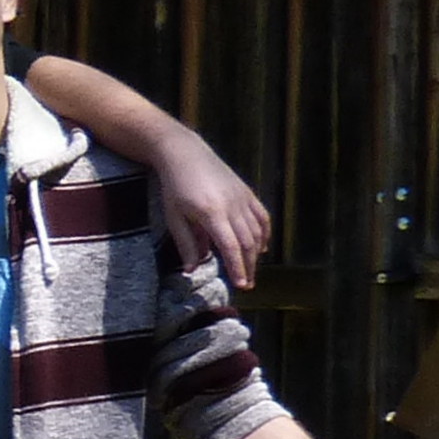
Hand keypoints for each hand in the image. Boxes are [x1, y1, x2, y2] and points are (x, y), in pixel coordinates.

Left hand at [155, 138, 272, 290]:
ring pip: (257, 231)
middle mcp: (232, 206)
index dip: (237, 268)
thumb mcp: (175, 217)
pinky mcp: (247, 191)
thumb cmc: (174, 187)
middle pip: (247, 243)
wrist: (185, 153)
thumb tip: (193, 269)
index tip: (241, 285)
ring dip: (256, 253)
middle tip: (246, 284)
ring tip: (251, 270)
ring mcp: (242, 198)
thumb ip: (186, 244)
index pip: (230, 247)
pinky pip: (261, 216)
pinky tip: (260, 247)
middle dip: (248, 266)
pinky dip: (264, 233)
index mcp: (212, 214)